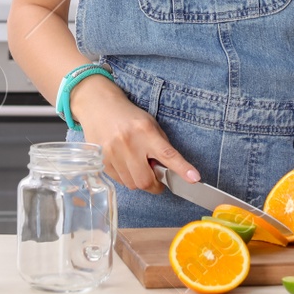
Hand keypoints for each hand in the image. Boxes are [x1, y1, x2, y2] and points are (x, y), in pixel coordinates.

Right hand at [70, 74, 199, 191]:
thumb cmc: (129, 116)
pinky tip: (126, 165)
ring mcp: (113, 153)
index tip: (194, 179)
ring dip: (140, 181)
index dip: (182, 168)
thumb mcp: (150, 124)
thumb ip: (161, 146)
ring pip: (132, 184)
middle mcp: (128, 143)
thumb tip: (169, 169)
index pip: (167, 154)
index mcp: (145, 131)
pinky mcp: (102, 161)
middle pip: (145, 180)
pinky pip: (120, 181)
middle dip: (155, 185)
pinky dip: (127, 178)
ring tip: (139, 166)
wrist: (99, 107)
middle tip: (158, 180)